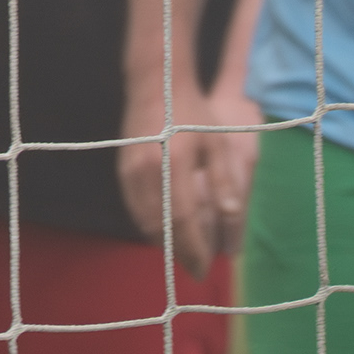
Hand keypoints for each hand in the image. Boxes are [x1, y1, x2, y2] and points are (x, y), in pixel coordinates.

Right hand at [118, 80, 257, 271]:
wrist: (155, 85)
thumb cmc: (193, 114)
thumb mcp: (217, 145)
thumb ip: (223, 182)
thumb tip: (230, 218)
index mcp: (175, 164)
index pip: (184, 220)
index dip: (194, 248)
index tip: (205, 268)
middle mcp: (148, 172)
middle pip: (161, 227)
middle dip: (179, 252)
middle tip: (196, 267)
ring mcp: (131, 172)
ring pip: (145, 221)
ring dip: (164, 242)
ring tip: (184, 252)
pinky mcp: (123, 171)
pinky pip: (136, 209)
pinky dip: (150, 226)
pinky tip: (167, 230)